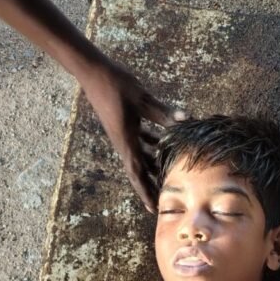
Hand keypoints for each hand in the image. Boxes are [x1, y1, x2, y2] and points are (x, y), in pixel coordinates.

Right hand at [80, 59, 184, 211]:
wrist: (93, 71)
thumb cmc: (116, 84)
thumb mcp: (143, 99)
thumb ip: (164, 112)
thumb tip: (186, 119)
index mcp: (126, 141)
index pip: (137, 173)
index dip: (145, 192)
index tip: (153, 208)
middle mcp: (123, 142)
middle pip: (139, 169)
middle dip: (151, 184)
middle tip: (165, 197)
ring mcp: (122, 133)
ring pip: (139, 155)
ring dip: (152, 165)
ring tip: (167, 173)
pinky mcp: (122, 124)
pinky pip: (137, 140)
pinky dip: (149, 145)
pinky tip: (161, 142)